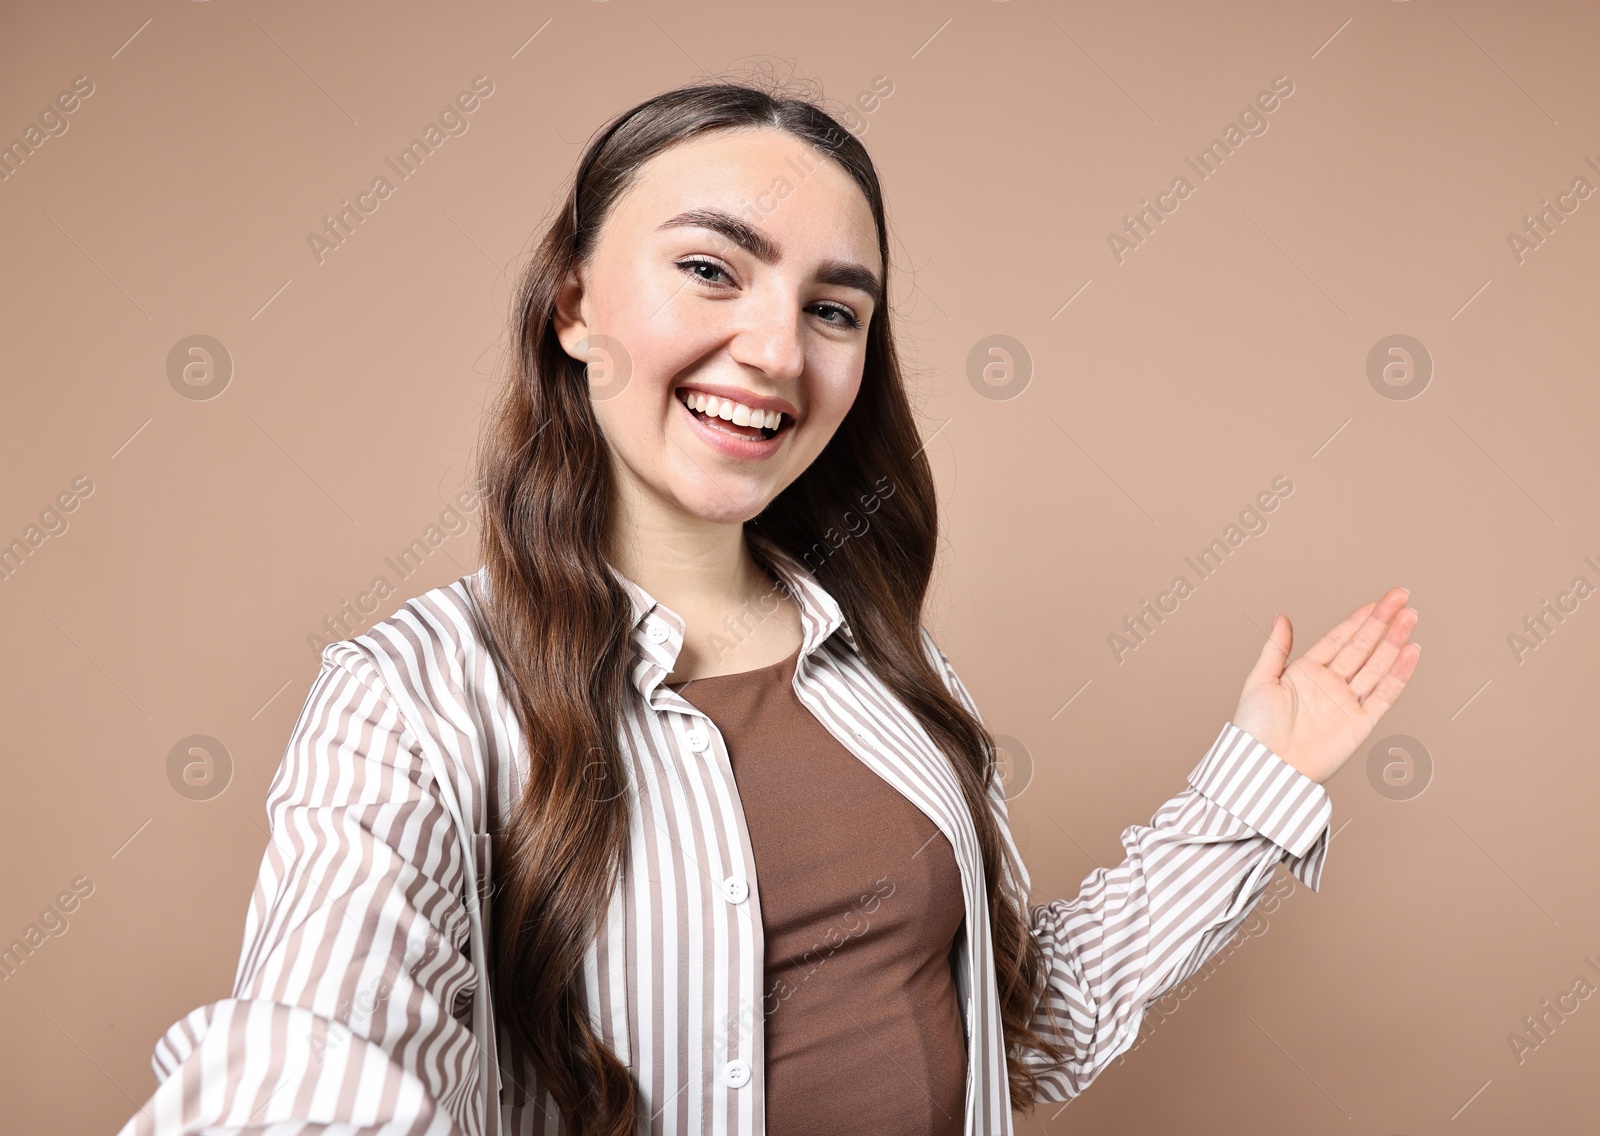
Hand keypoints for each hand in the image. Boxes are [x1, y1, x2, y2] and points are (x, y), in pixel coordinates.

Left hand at [1231, 588, 1420, 784]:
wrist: (1266, 767)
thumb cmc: (1255, 729)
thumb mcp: (1260, 681)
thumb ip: (1275, 649)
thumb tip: (1281, 617)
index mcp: (1306, 673)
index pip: (1339, 639)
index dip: (1358, 619)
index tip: (1378, 601)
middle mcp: (1330, 685)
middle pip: (1363, 647)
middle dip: (1382, 621)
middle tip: (1401, 597)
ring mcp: (1347, 703)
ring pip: (1377, 666)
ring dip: (1394, 641)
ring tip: (1410, 617)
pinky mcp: (1360, 723)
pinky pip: (1384, 694)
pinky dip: (1399, 674)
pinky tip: (1411, 652)